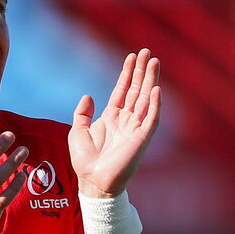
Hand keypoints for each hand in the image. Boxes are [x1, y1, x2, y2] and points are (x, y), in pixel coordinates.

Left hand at [69, 49, 160, 197]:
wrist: (93, 181)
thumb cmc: (85, 161)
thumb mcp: (77, 132)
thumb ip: (82, 113)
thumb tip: (88, 96)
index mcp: (112, 117)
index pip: (123, 90)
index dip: (127, 73)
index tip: (132, 57)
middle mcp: (126, 120)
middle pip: (137, 90)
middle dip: (142, 71)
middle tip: (148, 52)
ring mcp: (135, 128)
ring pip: (146, 99)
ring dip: (151, 80)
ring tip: (154, 62)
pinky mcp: (141, 139)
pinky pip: (151, 119)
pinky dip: (155, 104)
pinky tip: (157, 89)